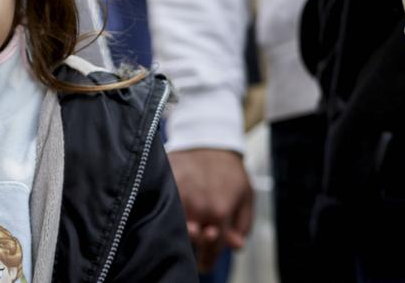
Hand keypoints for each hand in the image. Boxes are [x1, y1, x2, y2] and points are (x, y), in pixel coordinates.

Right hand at [168, 148, 253, 271]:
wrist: (210, 139)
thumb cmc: (230, 170)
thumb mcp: (246, 195)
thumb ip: (242, 224)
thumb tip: (235, 246)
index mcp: (220, 212)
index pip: (212, 248)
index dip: (208, 260)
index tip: (204, 265)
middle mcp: (197, 208)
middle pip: (191, 242)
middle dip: (195, 245)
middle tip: (198, 239)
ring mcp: (177, 198)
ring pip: (172, 229)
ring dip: (179, 232)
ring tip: (185, 227)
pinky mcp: (163, 186)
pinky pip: (158, 211)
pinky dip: (161, 217)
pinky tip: (165, 218)